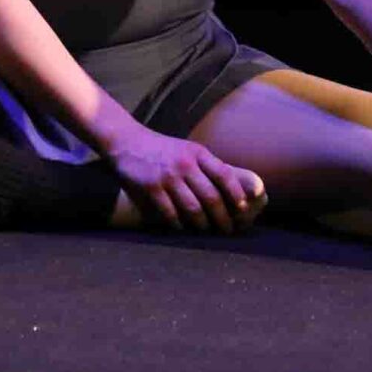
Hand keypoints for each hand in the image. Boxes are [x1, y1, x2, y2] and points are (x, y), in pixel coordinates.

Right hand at [109, 130, 266, 234]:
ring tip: (207, 230)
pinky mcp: (151, 187)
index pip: (225, 174)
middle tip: (228, 229)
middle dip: (222, 217)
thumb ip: (204, 166)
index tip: (243, 209)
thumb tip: (229, 189)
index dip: (236, 194)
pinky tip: (182, 228)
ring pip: (193, 207)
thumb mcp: (187, 150)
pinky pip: (170, 212)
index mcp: (198, 153)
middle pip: (211, 196)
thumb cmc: (161, 149)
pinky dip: (178, 224)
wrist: (127, 141)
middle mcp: (185, 164)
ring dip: (202, 224)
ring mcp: (168, 176)